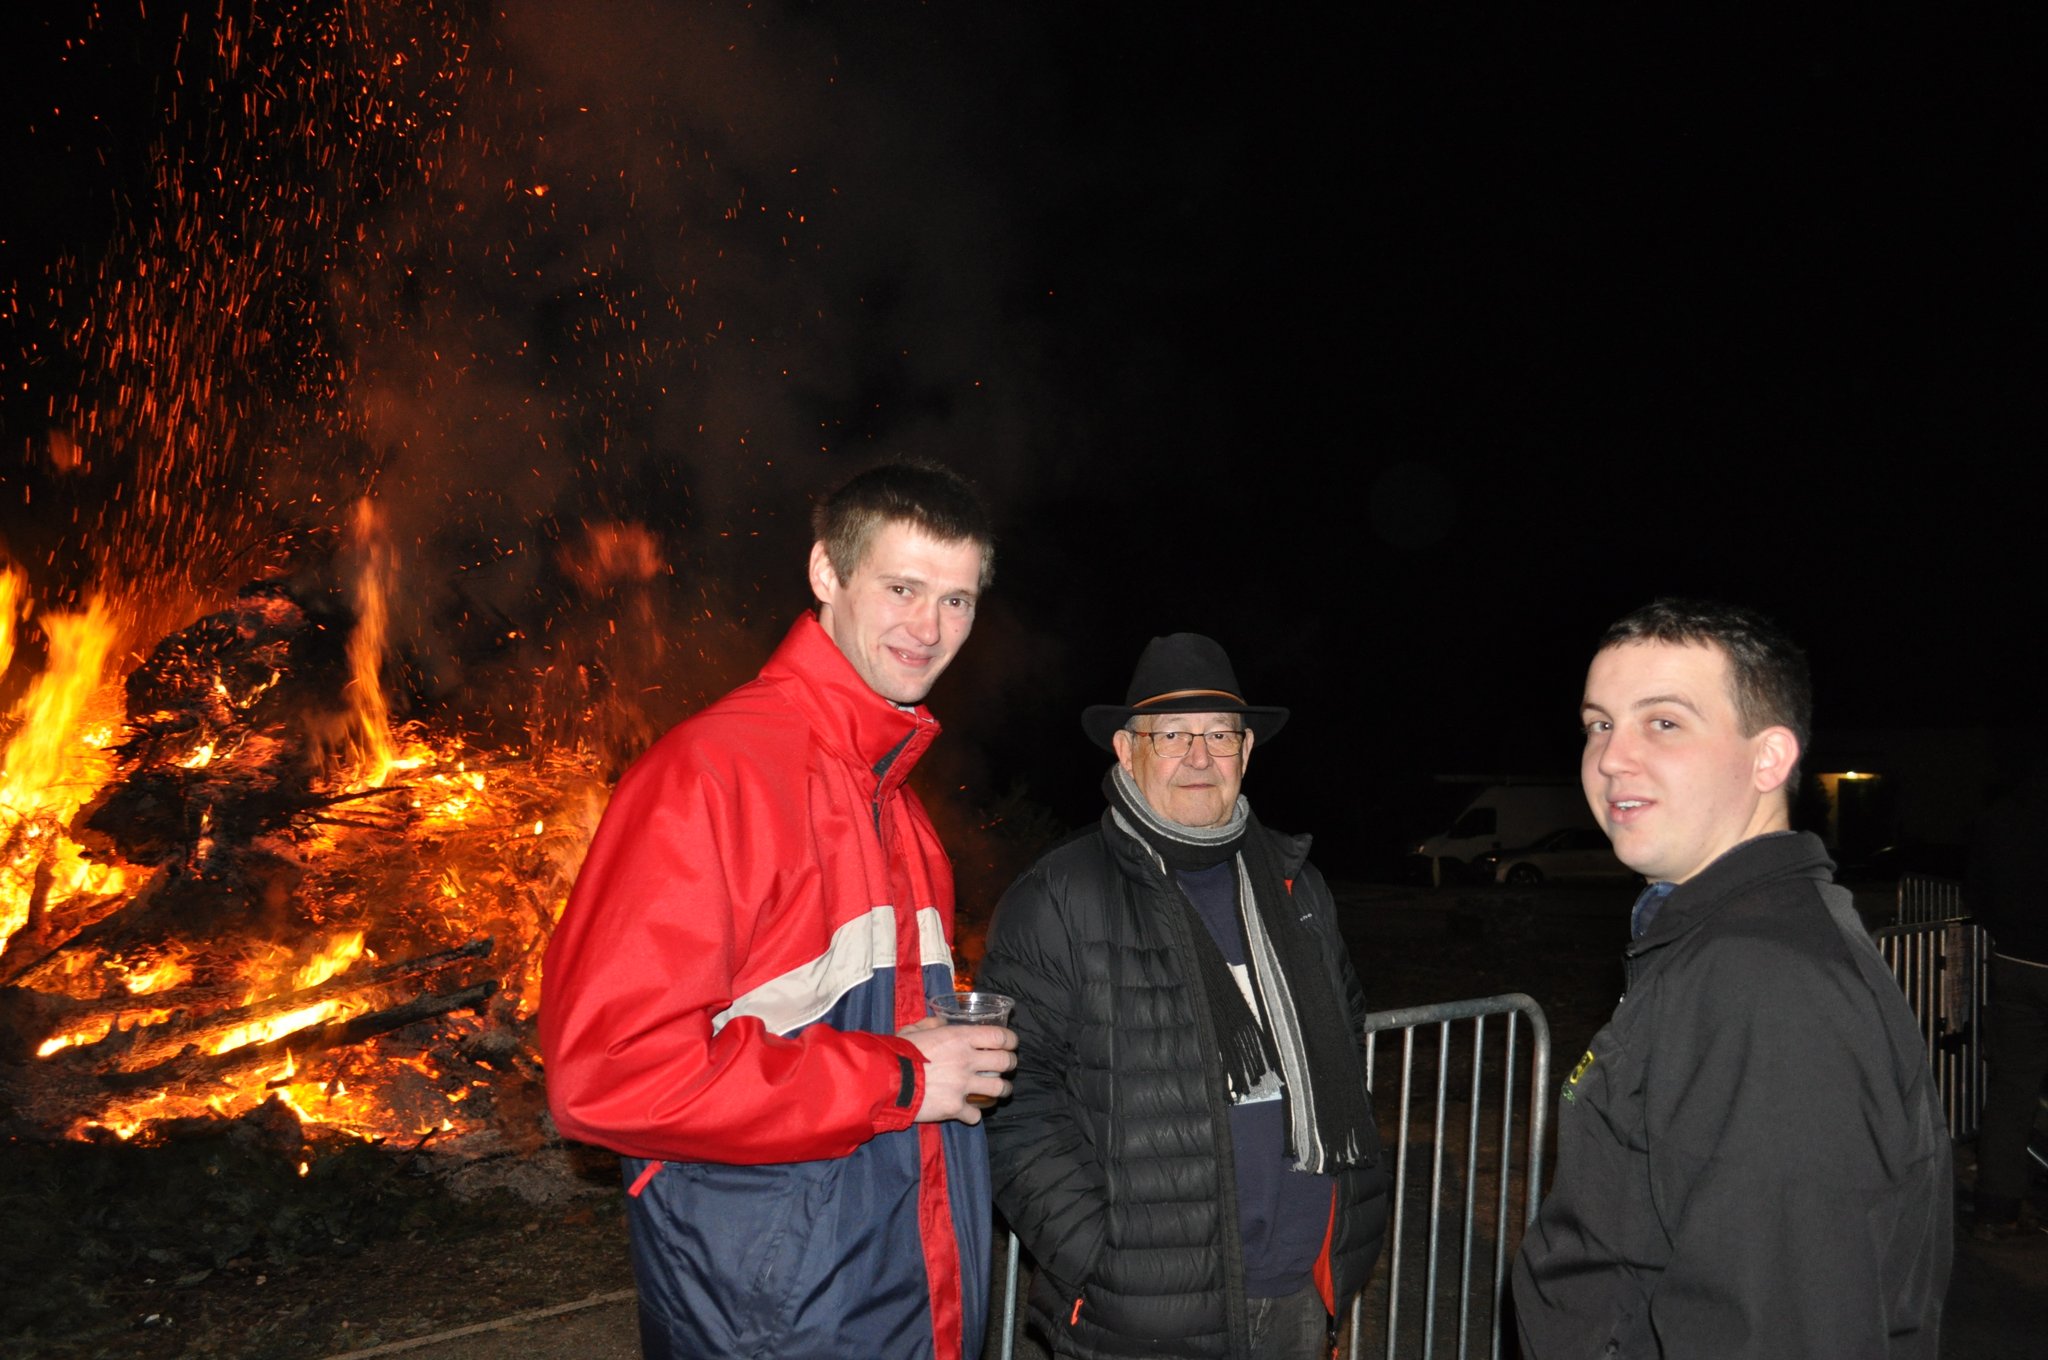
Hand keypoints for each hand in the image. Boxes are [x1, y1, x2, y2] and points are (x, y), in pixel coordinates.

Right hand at [900, 1017, 1017, 1123]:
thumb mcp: (913, 1030)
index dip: (1010, 1040)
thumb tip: (942, 1024)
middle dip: (1010, 1064)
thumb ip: (932, 1025)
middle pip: (1006, 1062)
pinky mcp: (955, 1108)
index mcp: (960, 1038)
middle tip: (1005, 1066)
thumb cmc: (897, 1052)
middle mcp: (967, 1060)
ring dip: (1000, 1090)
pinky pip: (975, 1115)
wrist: (885, 1081)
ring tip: (996, 1091)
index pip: (1000, 1037)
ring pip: (999, 1089)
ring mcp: (963, 1086)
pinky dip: (973, 1115)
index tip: (1010, 1044)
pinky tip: (967, 1112)